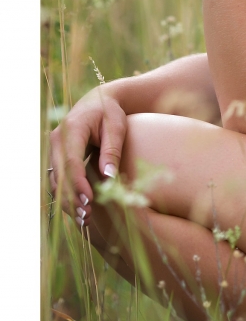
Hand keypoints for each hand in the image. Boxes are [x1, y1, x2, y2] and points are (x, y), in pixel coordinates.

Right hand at [48, 87, 127, 228]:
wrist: (99, 101)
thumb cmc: (110, 112)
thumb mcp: (116, 127)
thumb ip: (111, 151)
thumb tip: (108, 177)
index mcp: (71, 130)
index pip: (71, 162)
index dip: (78, 184)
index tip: (89, 201)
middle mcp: (57, 141)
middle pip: (60, 175)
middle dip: (71, 198)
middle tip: (87, 217)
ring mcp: (55, 150)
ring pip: (56, 181)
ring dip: (68, 201)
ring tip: (85, 219)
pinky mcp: (58, 158)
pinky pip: (59, 180)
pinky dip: (67, 196)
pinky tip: (79, 211)